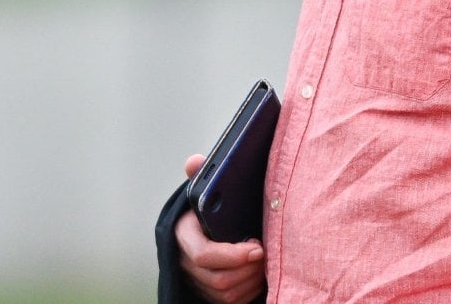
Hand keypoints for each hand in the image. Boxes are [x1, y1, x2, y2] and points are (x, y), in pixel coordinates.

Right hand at [176, 154, 267, 303]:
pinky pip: (231, 302)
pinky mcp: (209, 294)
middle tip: (266, 253)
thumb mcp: (205, 190)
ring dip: (250, 280)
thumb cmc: (211, 208)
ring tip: (265, 262)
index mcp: (184, 235)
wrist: (206, 227)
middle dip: (248, 269)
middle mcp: (186, 262)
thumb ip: (202, 176)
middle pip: (218, 279)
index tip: (258, 246)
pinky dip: (249, 290)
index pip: (204, 255)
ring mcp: (196, 281)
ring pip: (226, 293)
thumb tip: (195, 161)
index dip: (232, 255)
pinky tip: (259, 274)